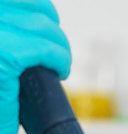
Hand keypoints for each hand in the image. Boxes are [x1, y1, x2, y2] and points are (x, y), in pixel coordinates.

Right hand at [0, 0, 71, 133]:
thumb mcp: (0, 59)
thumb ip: (10, 37)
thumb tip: (37, 25)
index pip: (15, 0)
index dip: (37, 9)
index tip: (47, 28)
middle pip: (31, 5)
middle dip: (51, 28)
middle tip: (56, 53)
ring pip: (42, 25)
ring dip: (60, 47)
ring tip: (59, 66)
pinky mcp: (3, 57)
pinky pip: (46, 48)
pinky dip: (60, 59)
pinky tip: (60, 72)